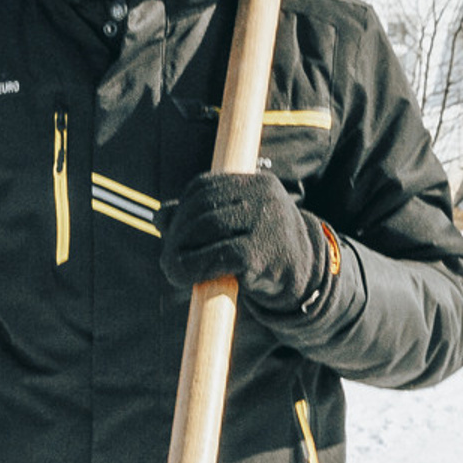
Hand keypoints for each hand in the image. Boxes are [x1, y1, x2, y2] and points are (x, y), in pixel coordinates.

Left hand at [160, 169, 333, 313]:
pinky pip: (221, 255)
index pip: (203, 186)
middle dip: (177, 234)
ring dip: (181, 252)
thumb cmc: (262, 249)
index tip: (171, 234)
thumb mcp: (232, 228)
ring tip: (173, 271)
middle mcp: (264, 194)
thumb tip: (160, 216)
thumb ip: (197, 218)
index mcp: (255, 182)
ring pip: (208, 228)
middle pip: (203, 206)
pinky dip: (197, 267)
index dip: (181, 210)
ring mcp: (268, 219)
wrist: (303, 280)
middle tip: (168, 259)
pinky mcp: (265, 250)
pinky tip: (188, 279)